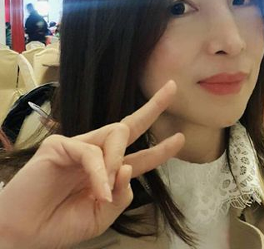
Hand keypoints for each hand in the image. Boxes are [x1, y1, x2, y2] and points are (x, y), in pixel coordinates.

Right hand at [0, 81, 183, 248]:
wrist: (23, 235)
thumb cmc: (60, 225)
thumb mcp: (100, 217)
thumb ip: (120, 197)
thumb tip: (127, 169)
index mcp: (108, 172)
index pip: (139, 156)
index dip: (160, 149)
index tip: (180, 138)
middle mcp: (97, 153)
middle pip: (129, 126)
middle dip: (153, 107)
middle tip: (171, 88)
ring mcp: (78, 146)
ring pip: (115, 133)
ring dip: (118, 157)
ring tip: (107, 189)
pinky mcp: (60, 146)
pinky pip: (90, 152)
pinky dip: (99, 171)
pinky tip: (99, 190)